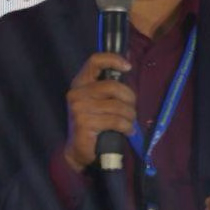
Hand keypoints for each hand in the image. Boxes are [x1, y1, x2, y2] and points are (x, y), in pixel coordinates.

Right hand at [64, 52, 134, 171]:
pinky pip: (116, 121)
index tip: (128, 67)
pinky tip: (127, 132)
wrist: (80, 150)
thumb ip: (111, 88)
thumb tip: (128, 66)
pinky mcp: (84, 122)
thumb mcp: (102, 102)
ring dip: (130, 117)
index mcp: (81, 83)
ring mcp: (79, 107)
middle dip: (130, 99)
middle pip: (113, 86)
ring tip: (129, 123)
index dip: (113, 59)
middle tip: (132, 110)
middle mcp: (77, 92)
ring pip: (118, 106)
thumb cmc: (96, 123)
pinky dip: (127, 127)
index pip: (95, 61)